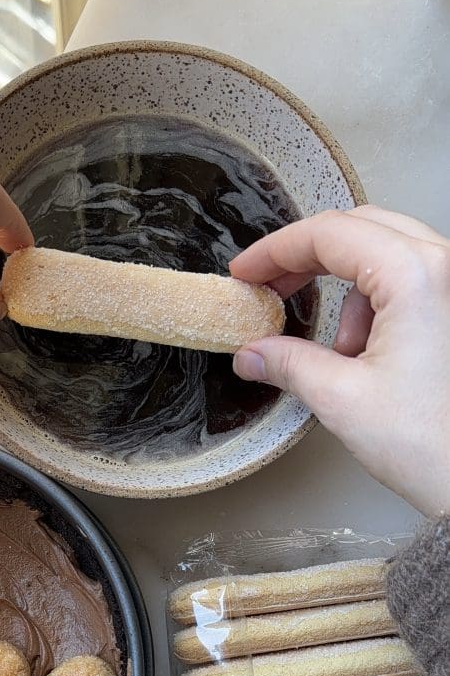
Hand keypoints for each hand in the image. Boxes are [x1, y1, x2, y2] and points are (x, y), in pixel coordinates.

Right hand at [230, 206, 449, 516]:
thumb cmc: (433, 445)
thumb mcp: (341, 400)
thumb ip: (288, 364)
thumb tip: (253, 353)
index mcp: (415, 277)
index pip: (330, 235)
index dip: (276, 251)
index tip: (246, 272)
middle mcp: (445, 269)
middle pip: (360, 230)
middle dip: (310, 261)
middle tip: (272, 291)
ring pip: (386, 256)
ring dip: (351, 297)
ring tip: (343, 356)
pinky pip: (410, 283)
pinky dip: (378, 309)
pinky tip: (370, 358)